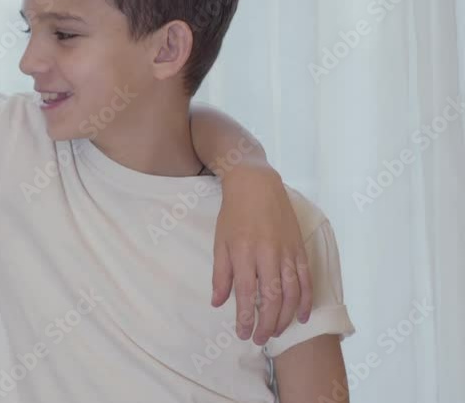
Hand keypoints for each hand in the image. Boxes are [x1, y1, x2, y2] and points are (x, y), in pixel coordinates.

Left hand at [212, 166, 311, 345]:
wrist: (256, 185)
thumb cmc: (233, 215)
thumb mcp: (220, 243)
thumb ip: (220, 275)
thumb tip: (218, 303)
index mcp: (244, 254)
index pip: (245, 294)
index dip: (245, 318)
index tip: (242, 334)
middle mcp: (267, 255)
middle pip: (272, 299)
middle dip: (267, 324)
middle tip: (260, 339)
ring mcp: (287, 252)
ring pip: (291, 293)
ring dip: (285, 317)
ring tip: (277, 332)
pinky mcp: (299, 249)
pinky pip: (306, 280)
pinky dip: (305, 300)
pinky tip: (300, 316)